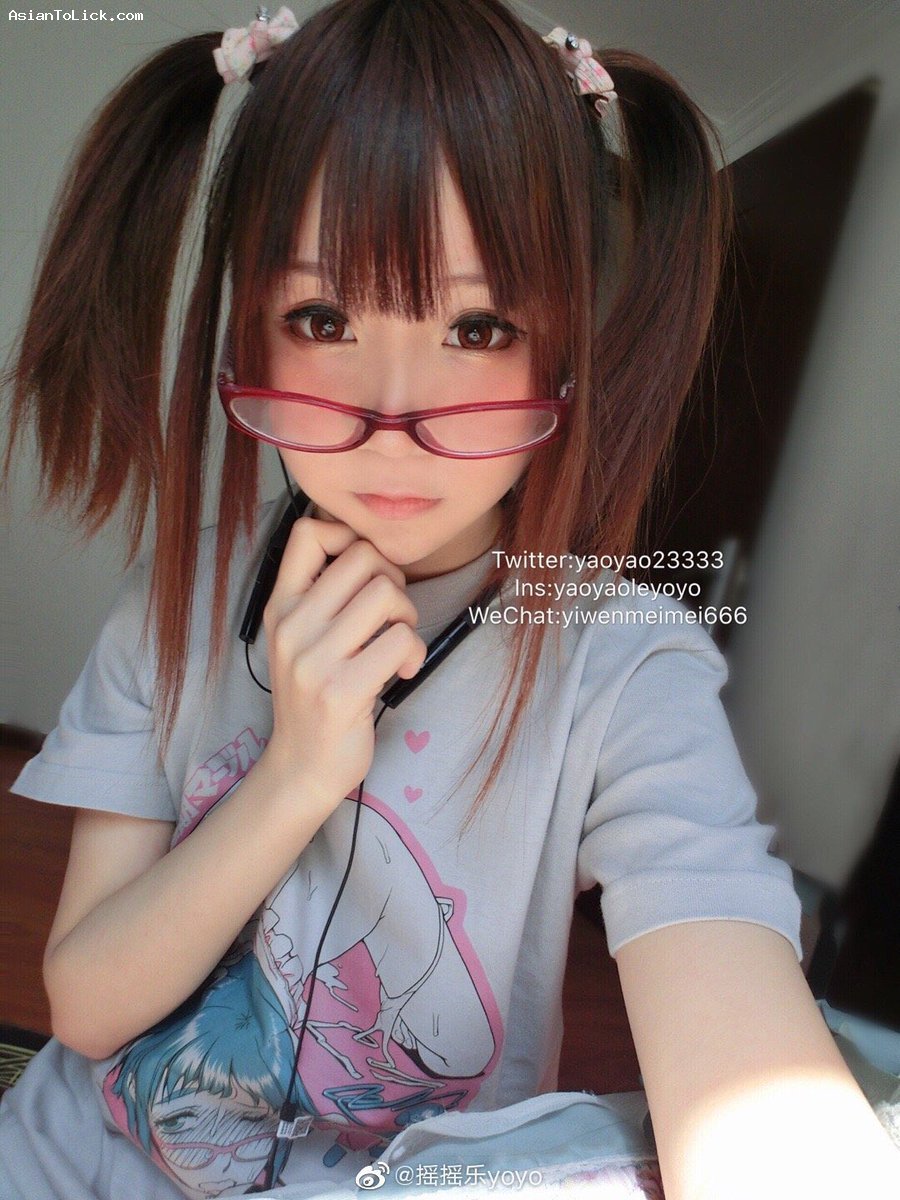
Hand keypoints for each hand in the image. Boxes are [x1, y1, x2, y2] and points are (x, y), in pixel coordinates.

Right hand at [260, 516, 426, 809]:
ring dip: (408, 616)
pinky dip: (414, 653)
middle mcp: (291, 626)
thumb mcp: (301, 637)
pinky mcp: (342, 691)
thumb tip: (367, 543)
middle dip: (393, 579)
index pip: (308, 532)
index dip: (350, 536)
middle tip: (391, 616)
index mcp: (280, 606)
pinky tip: (403, 671)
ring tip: (398, 643)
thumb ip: (323, 593)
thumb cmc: (315, 694)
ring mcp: (314, 660)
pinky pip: (402, 640)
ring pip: (387, 593)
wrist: (302, 766)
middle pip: (364, 556)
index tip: (367, 571)